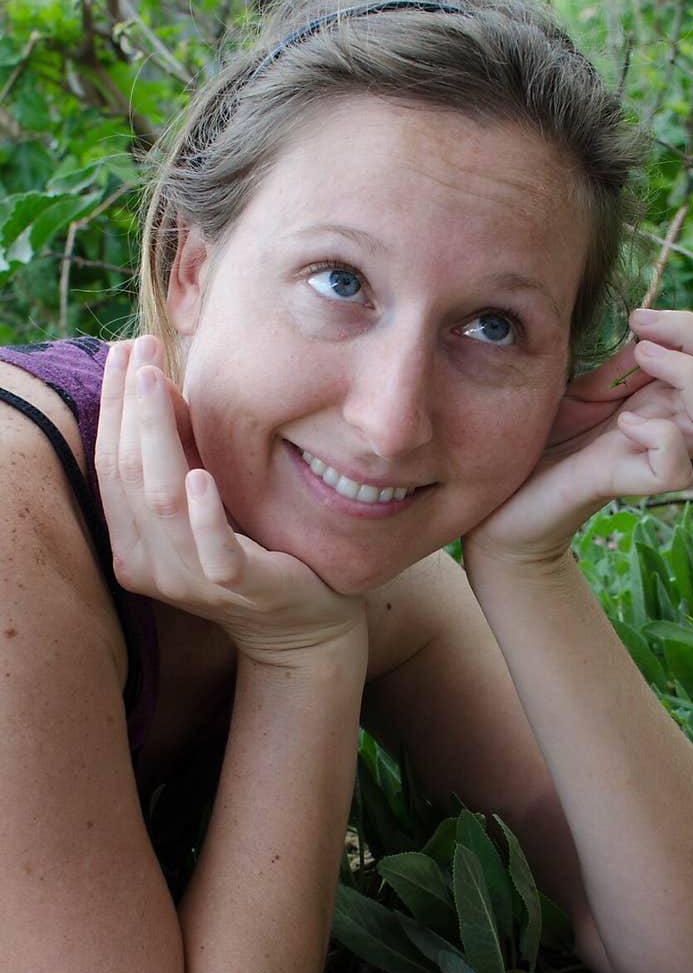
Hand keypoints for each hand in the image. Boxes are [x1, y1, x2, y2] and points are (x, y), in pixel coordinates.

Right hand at [94, 337, 366, 666]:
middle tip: (140, 348)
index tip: (121, 351)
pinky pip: (215, 552)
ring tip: (156, 384)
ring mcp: (196, 582)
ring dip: (157, 438)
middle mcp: (153, 568)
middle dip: (129, 407)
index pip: (110, 468)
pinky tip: (202, 476)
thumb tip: (151, 376)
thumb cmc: (252, 549)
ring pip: (161, 505)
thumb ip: (180, 447)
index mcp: (134, 546)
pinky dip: (205, 513)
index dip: (112, 407)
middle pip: (128, 477)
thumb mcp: (205, 493)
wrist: (303, 624)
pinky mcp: (244, 589)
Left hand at [462, 309, 692, 569]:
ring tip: (639, 365)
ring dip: (690, 379)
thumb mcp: (581, 390)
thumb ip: (621, 367)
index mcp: (660, 399)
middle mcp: (667, 426)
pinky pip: (676, 470)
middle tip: (642, 339)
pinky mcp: (624, 483)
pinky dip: (657, 437)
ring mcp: (649, 455)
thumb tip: (651, 330)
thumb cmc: (540, 444)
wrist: (502, 502)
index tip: (638, 318)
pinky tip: (622, 425)